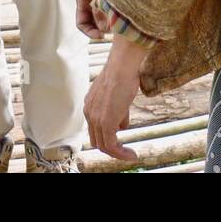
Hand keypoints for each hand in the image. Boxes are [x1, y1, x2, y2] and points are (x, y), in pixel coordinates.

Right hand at [76, 0, 119, 40]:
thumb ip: (100, 8)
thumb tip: (104, 29)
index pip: (81, 23)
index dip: (89, 32)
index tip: (100, 36)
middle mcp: (92, 1)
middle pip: (94, 23)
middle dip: (102, 30)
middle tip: (113, 33)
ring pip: (105, 19)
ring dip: (111, 24)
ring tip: (120, 27)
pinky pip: (114, 12)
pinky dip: (118, 17)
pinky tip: (126, 18)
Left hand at [84, 37, 143, 161]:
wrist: (122, 67)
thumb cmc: (123, 75)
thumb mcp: (118, 96)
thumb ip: (118, 112)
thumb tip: (123, 125)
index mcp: (90, 105)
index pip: (95, 128)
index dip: (107, 137)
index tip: (119, 140)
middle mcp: (89, 113)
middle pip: (96, 140)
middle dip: (111, 147)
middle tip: (124, 151)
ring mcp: (96, 119)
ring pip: (103, 145)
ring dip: (117, 153)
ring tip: (130, 154)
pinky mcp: (106, 123)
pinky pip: (111, 145)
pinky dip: (120, 153)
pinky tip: (131, 154)